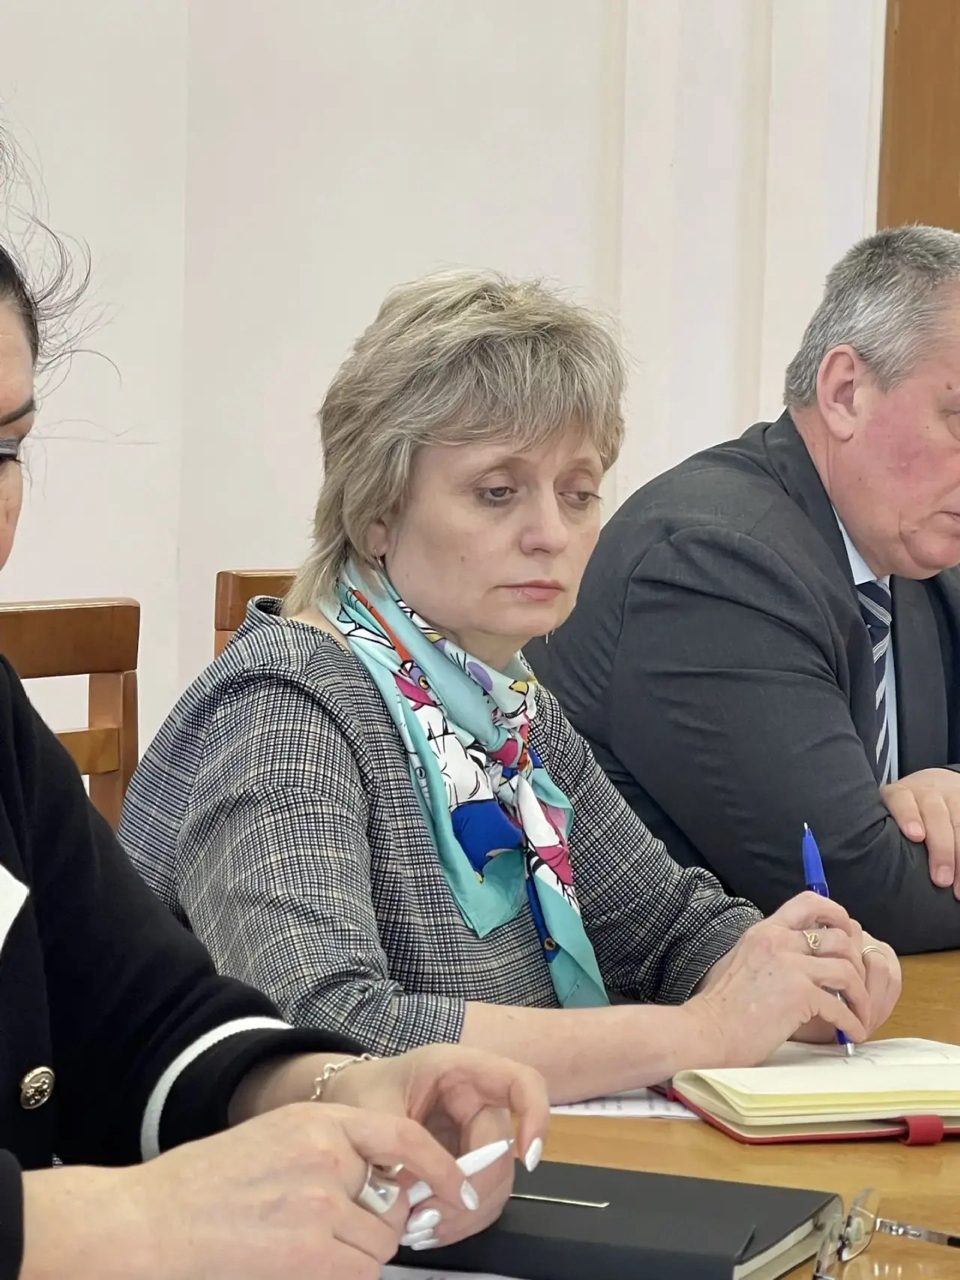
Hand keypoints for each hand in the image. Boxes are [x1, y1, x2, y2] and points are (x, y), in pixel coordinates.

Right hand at [21, 1103, 476, 1279]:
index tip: (460, 1192)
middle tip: (332, 1232)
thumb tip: (384, 1182)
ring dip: (356, 1257)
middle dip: (375, 1226)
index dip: (440, 1169)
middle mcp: (328, 1158)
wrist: (151, 1221)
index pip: (404, 1139)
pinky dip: (340, 1277)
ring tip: (304, 1249)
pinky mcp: (310, 1256)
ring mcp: (321, 1207)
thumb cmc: (206, 1185)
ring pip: (378, 1248)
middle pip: (393, 1206)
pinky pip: (357, 1276)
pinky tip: (300, 1266)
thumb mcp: (276, 1140)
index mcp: (320, 1122)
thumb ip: (331, 1151)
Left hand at [323, 1044, 549, 1251]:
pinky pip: (479, 1198)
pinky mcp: (466, 1164)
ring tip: (420, 1229)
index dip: (536, 1116)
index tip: (528, 1158)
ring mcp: (475, 1135)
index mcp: (460, 1070)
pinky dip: (458, 1220)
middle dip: (472, 1189)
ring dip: (465, 1213)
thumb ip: (398, 1145)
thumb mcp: (370, 1108)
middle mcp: (478, 1102)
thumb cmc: (361, 1091)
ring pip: (496, 1183)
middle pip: (502, 1150)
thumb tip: (421, 1193)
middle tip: (427, 1216)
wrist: (349, 1102)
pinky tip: (428, 1230)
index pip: (522, 1083)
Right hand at [689, 892, 883, 1066]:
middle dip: (857, 963)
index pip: (809, 903)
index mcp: (765, 931)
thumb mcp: (743, 959)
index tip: (849, 933)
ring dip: (861, 997)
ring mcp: (791, 967)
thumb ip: (772, 951)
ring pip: (847, 971)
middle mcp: (779, 941)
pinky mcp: (799, 995)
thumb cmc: (723, 1005)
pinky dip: (852, 1022)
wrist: (708, 1030)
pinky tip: (851, 1032)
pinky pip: (841, 1006)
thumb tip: (803, 957)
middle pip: (839, 938)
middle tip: (858, 985)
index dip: (837, 913)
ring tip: (860, 1014)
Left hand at [882, 767, 959, 894]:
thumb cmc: (903, 812)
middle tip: (940, 880)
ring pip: (959, 825)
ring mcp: (951, 798)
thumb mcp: (888, 813)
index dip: (908, 816)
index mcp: (900, 793)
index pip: (902, 800)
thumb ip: (883, 834)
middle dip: (940, 849)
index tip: (914, 836)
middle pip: (936, 816)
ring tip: (958, 889)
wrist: (934, 784)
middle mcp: (927, 793)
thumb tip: (871, 872)